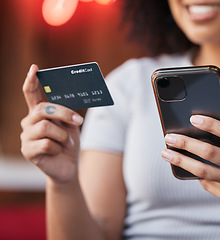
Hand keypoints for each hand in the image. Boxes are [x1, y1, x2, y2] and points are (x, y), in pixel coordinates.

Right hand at [20, 64, 83, 182]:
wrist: (68, 166)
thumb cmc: (68, 143)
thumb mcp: (70, 125)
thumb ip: (65, 113)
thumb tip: (69, 103)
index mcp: (39, 113)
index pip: (31, 94)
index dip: (32, 81)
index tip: (34, 68)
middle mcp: (28, 122)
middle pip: (44, 109)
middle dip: (64, 114)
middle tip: (78, 121)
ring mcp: (26, 136)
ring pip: (46, 128)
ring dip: (63, 136)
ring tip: (65, 143)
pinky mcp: (28, 151)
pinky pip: (47, 144)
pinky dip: (58, 148)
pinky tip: (57, 152)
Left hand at [162, 115, 219, 213]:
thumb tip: (195, 134)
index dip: (211, 124)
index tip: (193, 118)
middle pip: (210, 152)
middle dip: (186, 143)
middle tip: (169, 137)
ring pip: (202, 171)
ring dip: (180, 160)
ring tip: (166, 153)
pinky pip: (207, 183)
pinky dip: (196, 174)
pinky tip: (188, 168)